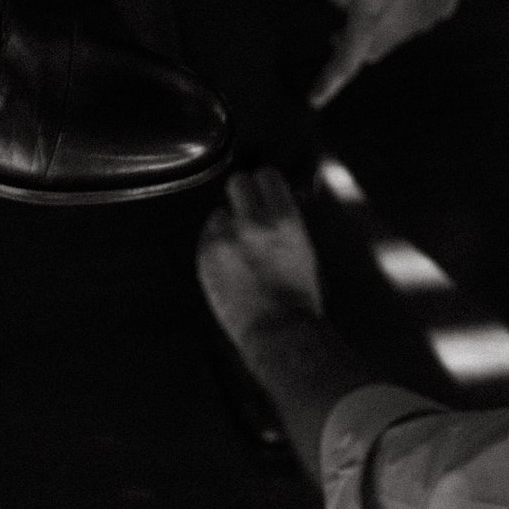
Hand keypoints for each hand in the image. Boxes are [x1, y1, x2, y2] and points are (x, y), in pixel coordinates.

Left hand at [196, 168, 325, 347]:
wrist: (279, 332)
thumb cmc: (299, 297)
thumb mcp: (303, 249)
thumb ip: (285, 221)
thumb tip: (275, 201)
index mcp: (285, 219)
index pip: (266, 176)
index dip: (264, 184)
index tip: (263, 193)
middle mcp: (252, 222)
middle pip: (237, 183)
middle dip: (242, 196)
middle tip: (246, 212)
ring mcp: (225, 238)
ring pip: (218, 213)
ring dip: (226, 225)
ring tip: (237, 250)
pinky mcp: (205, 256)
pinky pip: (206, 237)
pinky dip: (214, 246)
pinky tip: (228, 265)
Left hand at [308, 0, 465, 108]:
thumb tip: (344, 2)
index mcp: (369, 25)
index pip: (345, 62)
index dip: (328, 82)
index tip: (314, 100)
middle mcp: (398, 33)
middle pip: (372, 50)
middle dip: (357, 43)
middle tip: (342, 29)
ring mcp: (424, 24)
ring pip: (397, 33)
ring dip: (384, 22)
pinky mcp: (443, 10)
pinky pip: (419, 14)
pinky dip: (409, 5)